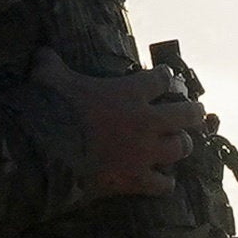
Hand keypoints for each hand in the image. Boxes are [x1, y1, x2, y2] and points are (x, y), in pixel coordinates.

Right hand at [38, 53, 213, 202]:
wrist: (46, 153)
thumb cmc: (51, 109)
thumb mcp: (49, 76)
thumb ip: (51, 63)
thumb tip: (42, 53)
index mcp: (129, 92)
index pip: (162, 79)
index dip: (167, 77)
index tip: (167, 77)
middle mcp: (145, 121)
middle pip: (187, 115)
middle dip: (194, 113)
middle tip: (195, 112)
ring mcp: (143, 152)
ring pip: (180, 148)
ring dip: (181, 145)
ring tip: (179, 144)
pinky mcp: (135, 179)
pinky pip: (163, 184)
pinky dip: (165, 183)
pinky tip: (164, 181)